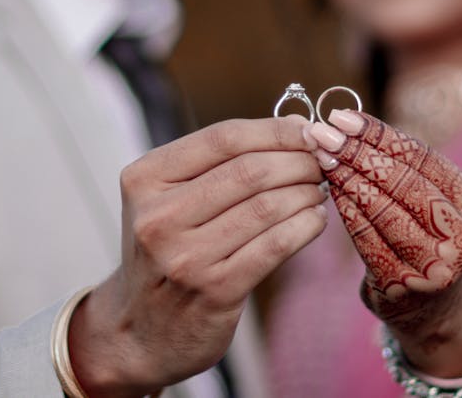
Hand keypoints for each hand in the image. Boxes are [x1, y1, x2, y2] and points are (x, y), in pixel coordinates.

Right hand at [70, 116, 327, 396]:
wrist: (140, 332)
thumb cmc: (167, 254)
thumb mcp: (168, 199)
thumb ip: (216, 164)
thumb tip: (294, 130)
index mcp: (144, 179)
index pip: (223, 138)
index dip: (276, 130)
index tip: (307, 130)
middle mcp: (159, 217)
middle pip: (250, 170)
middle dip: (298, 161)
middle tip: (320, 164)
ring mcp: (186, 256)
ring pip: (268, 206)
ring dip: (306, 193)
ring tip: (318, 190)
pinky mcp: (216, 290)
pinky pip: (276, 245)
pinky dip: (305, 227)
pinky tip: (314, 220)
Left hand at [308, 110, 461, 335]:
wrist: (434, 307)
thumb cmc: (426, 236)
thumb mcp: (433, 200)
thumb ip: (404, 166)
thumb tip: (348, 123)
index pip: (422, 158)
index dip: (379, 135)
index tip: (342, 117)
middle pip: (403, 182)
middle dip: (358, 153)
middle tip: (322, 133)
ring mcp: (434, 266)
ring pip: (383, 209)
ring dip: (346, 178)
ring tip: (321, 156)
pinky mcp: (402, 285)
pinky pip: (366, 238)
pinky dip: (345, 210)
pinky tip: (329, 190)